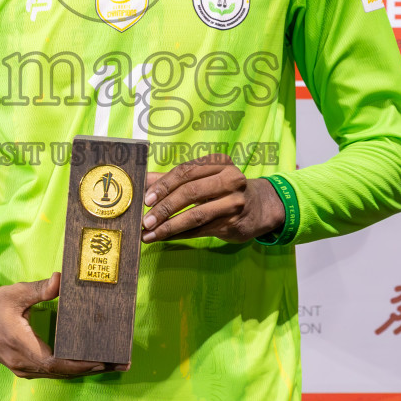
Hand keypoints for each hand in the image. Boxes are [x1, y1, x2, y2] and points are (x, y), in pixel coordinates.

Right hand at [0, 273, 108, 379]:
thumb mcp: (16, 293)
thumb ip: (40, 289)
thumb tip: (62, 280)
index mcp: (21, 345)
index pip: (55, 362)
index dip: (80, 364)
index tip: (103, 360)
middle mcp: (23, 362)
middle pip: (62, 372)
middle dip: (93, 368)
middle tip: (121, 363)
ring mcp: (22, 368)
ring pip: (58, 375)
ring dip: (84, 371)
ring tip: (112, 365)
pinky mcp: (23, 367)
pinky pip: (51, 372)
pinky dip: (71, 369)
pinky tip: (88, 364)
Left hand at [141, 153, 285, 243]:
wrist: (259, 207)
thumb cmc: (223, 189)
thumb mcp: (203, 178)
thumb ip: (172, 179)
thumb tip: (142, 181)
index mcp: (219, 162)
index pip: (186, 171)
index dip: (164, 185)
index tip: (146, 199)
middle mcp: (230, 179)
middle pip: (190, 192)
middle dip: (164, 208)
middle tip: (145, 220)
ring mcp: (234, 202)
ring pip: (196, 215)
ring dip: (169, 226)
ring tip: (150, 234)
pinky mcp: (234, 223)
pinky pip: (201, 230)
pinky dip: (180, 235)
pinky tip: (165, 238)